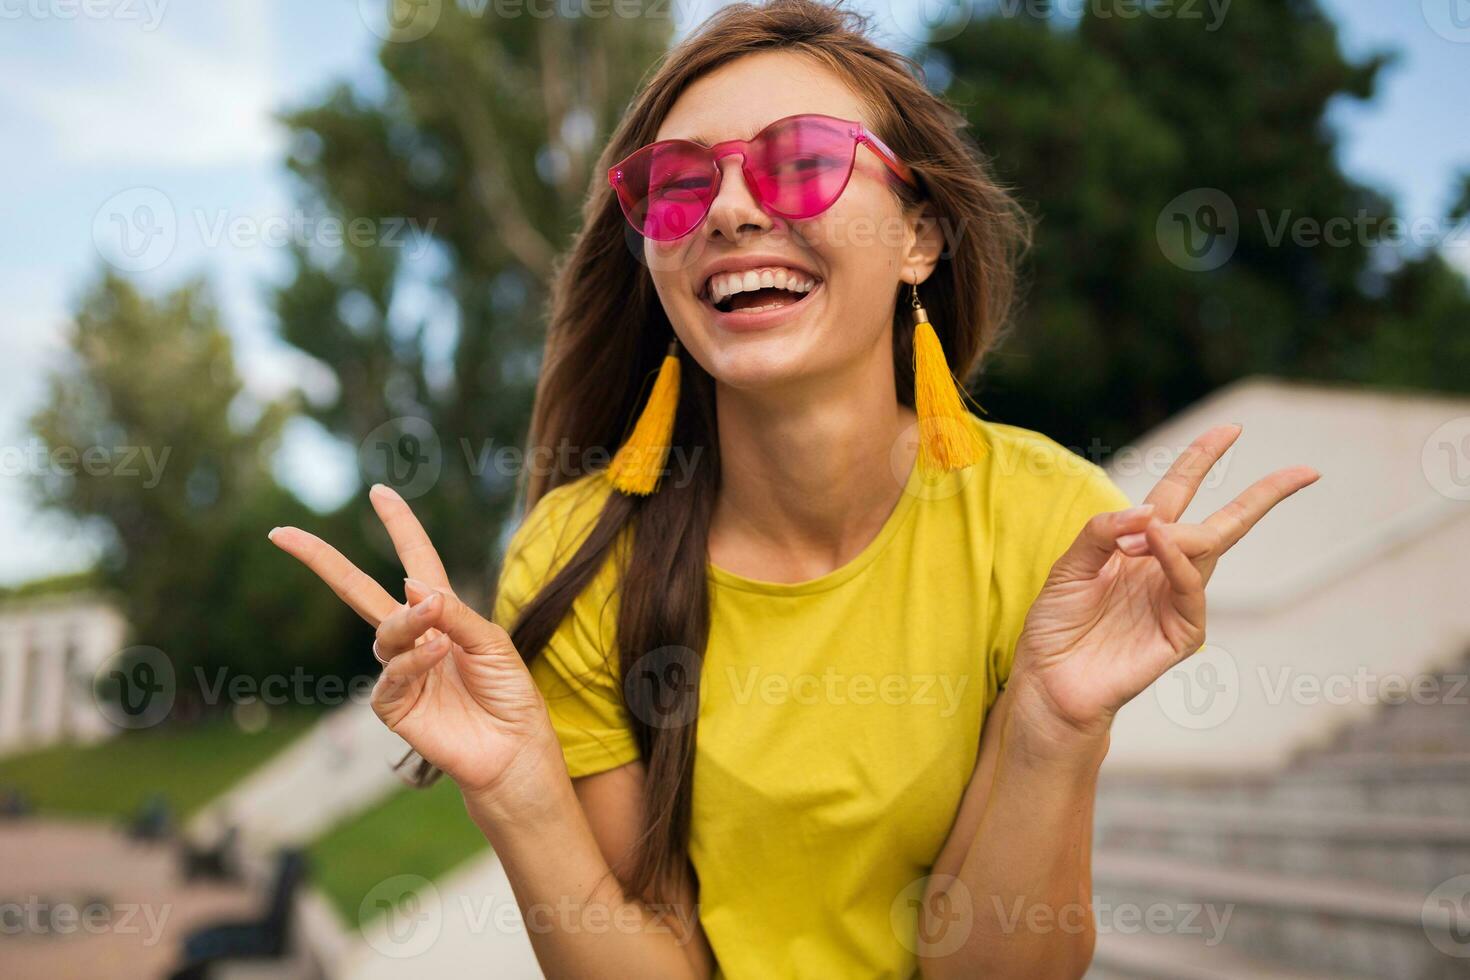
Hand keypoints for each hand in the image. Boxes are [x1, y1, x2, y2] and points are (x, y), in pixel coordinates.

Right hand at [267, 484, 563, 814]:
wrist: (512, 748)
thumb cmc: (509, 693)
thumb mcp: (491, 641)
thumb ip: (454, 613)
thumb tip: (411, 584)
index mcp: (442, 613)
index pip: (417, 560)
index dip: (400, 526)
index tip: (380, 492)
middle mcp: (414, 637)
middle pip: (359, 591)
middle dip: (322, 562)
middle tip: (285, 534)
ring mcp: (399, 670)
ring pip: (385, 633)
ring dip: (409, 622)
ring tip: (437, 624)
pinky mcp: (393, 705)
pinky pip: (391, 674)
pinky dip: (414, 660)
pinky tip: (436, 655)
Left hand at [1009, 424, 1319, 752]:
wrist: (1049, 681)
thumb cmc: (1056, 625)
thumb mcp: (1070, 566)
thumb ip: (1103, 532)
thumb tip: (1147, 508)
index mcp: (1138, 547)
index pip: (1177, 495)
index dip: (1201, 461)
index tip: (1231, 430)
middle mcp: (1164, 570)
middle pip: (1221, 523)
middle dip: (1262, 496)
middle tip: (1304, 471)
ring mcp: (1177, 602)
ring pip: (1207, 552)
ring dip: (1182, 533)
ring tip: (1152, 529)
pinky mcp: (1181, 635)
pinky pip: (1190, 590)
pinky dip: (1178, 562)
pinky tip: (1160, 543)